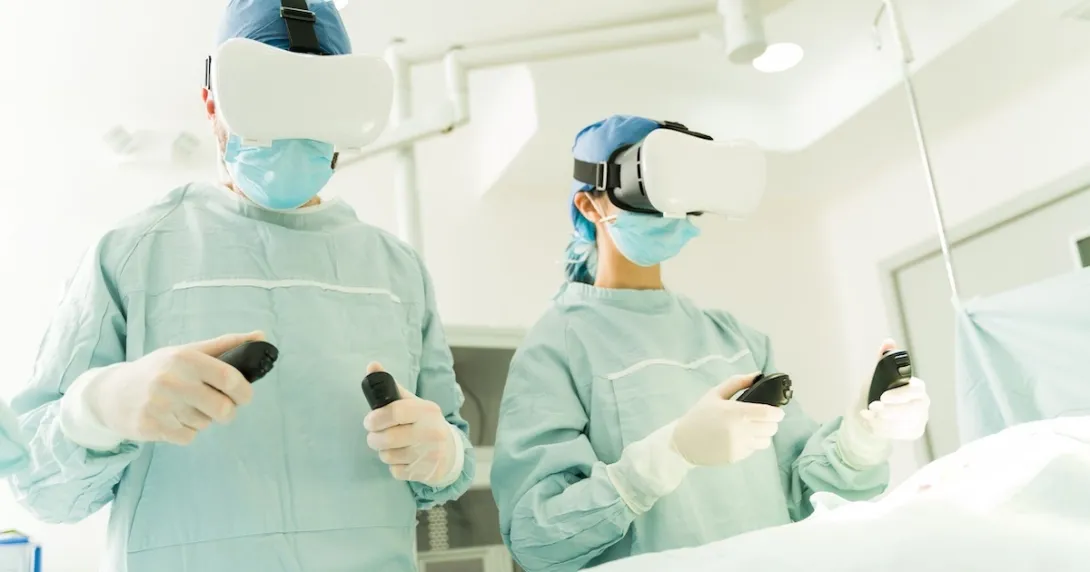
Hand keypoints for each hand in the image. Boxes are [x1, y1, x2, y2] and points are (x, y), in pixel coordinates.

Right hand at [86, 332, 261, 444]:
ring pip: (205, 424)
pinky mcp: (150, 427)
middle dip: (227, 412)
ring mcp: (160, 405)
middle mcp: (172, 380)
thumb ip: (224, 345)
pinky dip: (186, 431)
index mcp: (185, 358)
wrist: (109, 392)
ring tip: (184, 407)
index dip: (244, 392)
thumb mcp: (186, 352)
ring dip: (202, 419)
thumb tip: (261, 336)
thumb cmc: (157, 370)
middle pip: (222, 409)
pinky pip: (188, 437)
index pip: (229, 378)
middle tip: (220, 407)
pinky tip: (171, 418)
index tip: (244, 396)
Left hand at [363, 362, 458, 485]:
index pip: (395, 412)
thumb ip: (391, 387)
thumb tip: (371, 365)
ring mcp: (430, 454)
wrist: (450, 451)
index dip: (375, 418)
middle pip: (387, 439)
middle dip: (374, 439)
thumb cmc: (424, 423)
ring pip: (388, 456)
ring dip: (384, 452)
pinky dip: (394, 466)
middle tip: (375, 436)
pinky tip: (403, 458)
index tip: (369, 421)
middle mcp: (432, 432)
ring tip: (392, 446)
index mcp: (427, 410)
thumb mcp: (413, 403)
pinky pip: (395, 471)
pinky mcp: (427, 472)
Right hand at [671, 373, 785, 465]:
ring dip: (764, 434)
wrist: (684, 441)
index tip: (777, 411)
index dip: (777, 413)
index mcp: (735, 412)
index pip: (768, 414)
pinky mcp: (736, 457)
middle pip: (771, 428)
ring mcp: (739, 446)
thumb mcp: (715, 394)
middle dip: (772, 422)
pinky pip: (754, 449)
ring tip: (753, 428)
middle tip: (764, 418)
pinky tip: (740, 437)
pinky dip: (752, 443)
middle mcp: (740, 430)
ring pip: (766, 441)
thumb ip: (737, 382)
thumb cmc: (700, 415)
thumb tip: (757, 375)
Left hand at [857, 340, 929, 440]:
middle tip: (873, 408)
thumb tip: (888, 342)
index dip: (901, 394)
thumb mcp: (877, 374)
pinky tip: (871, 423)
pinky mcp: (914, 432)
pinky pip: (899, 434)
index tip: (883, 397)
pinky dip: (882, 430)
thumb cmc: (877, 390)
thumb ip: (883, 359)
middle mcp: (922, 403)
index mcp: (916, 387)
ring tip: (868, 415)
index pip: (917, 390)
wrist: (872, 412)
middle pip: (913, 410)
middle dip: (891, 411)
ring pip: (905, 424)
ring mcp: (920, 419)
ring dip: (883, 421)